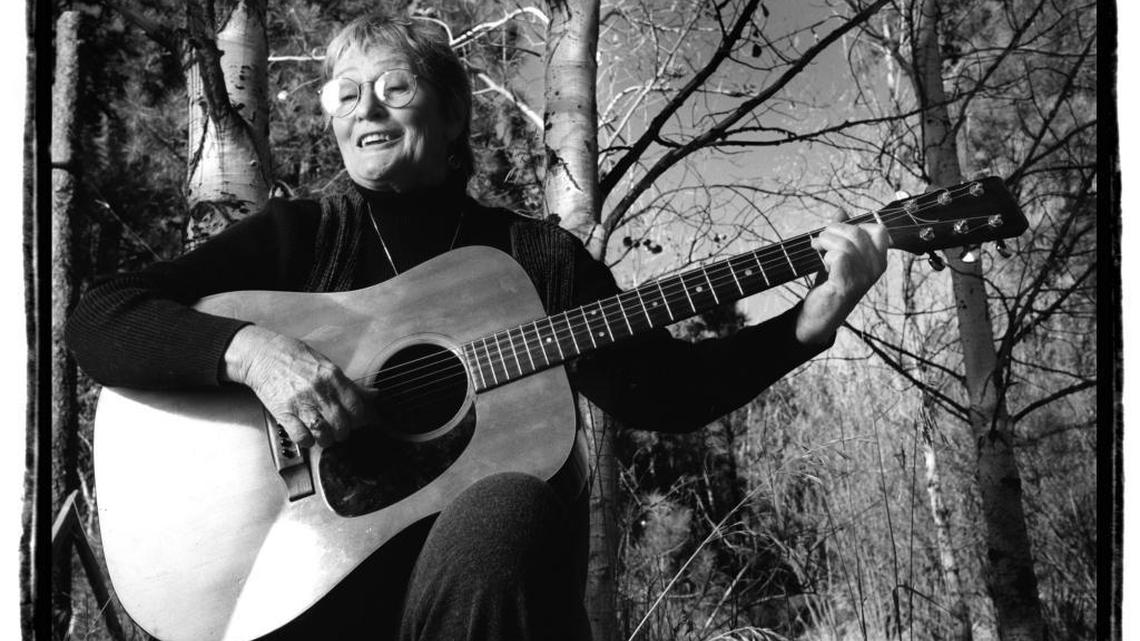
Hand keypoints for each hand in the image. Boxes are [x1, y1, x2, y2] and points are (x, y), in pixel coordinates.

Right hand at [222, 325, 374, 446]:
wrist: (263, 355)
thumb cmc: (295, 359)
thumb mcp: (327, 366)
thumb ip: (350, 385)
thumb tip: (374, 394)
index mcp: (333, 378)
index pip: (357, 408)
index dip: (359, 419)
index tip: (354, 420)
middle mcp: (319, 391)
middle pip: (342, 425)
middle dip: (342, 432)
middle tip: (338, 429)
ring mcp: (301, 403)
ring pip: (324, 434)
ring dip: (326, 439)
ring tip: (323, 434)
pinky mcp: (284, 413)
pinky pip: (302, 437)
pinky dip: (307, 441)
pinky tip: (307, 435)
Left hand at [796, 216, 889, 344]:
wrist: (818, 316)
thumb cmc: (830, 286)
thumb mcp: (837, 255)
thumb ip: (840, 233)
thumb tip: (840, 210)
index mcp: (879, 260)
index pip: (878, 230)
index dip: (854, 225)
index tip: (837, 233)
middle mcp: (876, 268)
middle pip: (857, 232)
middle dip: (832, 230)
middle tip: (820, 240)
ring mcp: (864, 278)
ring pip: (846, 242)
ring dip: (825, 241)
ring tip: (817, 248)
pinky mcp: (848, 285)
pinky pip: (839, 256)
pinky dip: (825, 255)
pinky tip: (822, 263)